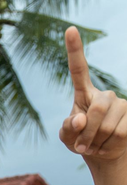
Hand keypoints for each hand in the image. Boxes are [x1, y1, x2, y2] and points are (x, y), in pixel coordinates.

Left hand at [60, 27, 126, 161]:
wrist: (101, 151)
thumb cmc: (80, 140)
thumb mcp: (67, 137)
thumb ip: (68, 128)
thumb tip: (80, 120)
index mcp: (84, 93)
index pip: (78, 69)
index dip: (74, 50)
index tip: (69, 29)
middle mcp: (104, 94)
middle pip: (94, 111)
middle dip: (85, 134)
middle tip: (81, 147)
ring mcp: (121, 103)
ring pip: (106, 126)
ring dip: (95, 142)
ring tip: (93, 146)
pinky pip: (118, 133)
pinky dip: (107, 146)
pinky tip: (105, 146)